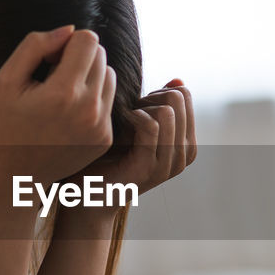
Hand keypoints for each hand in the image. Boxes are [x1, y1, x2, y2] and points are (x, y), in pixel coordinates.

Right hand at [0, 26, 116, 182]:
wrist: (15, 175)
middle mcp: (89, 110)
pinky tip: (69, 114)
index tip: (49, 60)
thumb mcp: (7, 79)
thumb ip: (36, 45)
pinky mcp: (106, 138)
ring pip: (109, 77)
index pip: (89, 40)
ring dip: (90, 77)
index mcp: (64, 93)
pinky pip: (109, 102)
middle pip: (102, 56)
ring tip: (63, 94)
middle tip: (54, 76)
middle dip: (80, 57)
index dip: (68, 43)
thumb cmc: (6, 123)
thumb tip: (70, 30)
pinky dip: (93, 100)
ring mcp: (100, 127)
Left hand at [65, 78, 196, 206]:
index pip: (185, 95)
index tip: (137, 105)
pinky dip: (133, 118)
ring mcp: (169, 164)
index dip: (157, 91)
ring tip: (124, 120)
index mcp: (186, 144)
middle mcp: (184, 156)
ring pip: (167, 111)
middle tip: (129, 112)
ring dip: (140, 108)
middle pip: (178, 99)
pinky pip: (152, 126)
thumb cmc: (109, 156)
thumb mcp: (139, 126)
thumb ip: (160, 105)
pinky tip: (120, 124)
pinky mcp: (149, 168)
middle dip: (149, 97)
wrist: (87, 193)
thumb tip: (178, 81)